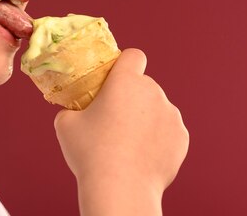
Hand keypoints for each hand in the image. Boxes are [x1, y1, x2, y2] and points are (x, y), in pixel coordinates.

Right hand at [54, 49, 188, 214]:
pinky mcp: (181, 138)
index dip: (124, 65)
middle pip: (143, 85)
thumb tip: (74, 112)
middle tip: (113, 120)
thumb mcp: (65, 124)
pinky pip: (167, 131)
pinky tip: (141, 155)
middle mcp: (153, 92)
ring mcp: (171, 115)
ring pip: (156, 109)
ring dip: (145, 118)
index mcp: (125, 81)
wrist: (121, 189)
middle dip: (131, 97)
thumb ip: (71, 109)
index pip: (133, 56)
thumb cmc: (90, 153)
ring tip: (127, 144)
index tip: (114, 80)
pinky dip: (157, 139)